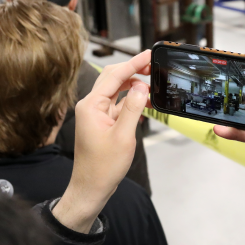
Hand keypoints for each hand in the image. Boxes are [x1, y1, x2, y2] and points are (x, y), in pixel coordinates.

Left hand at [53, 50, 150, 232]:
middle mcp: (90, 105)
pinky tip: (146, 103)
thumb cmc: (103, 167)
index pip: (114, 76)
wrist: (91, 188)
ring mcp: (95, 113)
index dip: (133, 63)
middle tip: (153, 66)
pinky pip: (118, 103)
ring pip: (116, 90)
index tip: (149, 55)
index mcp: (90, 106)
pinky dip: (132, 100)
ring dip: (134, 85)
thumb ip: (133, 108)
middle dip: (133, 70)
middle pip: (113, 78)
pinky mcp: (101, 121)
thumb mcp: (123, 136)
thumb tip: (142, 87)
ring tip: (153, 84)